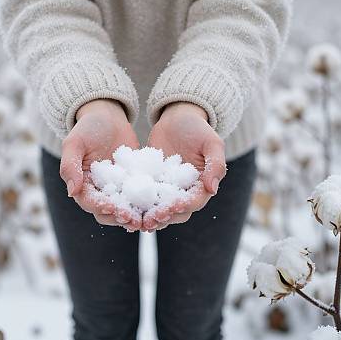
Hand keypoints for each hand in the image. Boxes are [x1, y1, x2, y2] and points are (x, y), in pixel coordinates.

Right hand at [59, 99, 141, 230]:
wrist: (108, 117)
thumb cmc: (87, 127)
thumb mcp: (75, 142)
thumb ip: (69, 166)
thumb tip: (72, 192)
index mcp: (82, 185)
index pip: (89, 202)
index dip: (101, 208)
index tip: (114, 209)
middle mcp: (99, 192)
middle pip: (107, 212)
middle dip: (120, 217)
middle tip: (134, 219)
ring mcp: (117, 189)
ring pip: (125, 208)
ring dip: (135, 215)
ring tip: (147, 218)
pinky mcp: (133, 183)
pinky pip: (140, 196)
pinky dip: (148, 203)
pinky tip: (160, 205)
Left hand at [144, 102, 226, 229]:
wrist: (176, 119)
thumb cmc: (198, 128)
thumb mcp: (211, 142)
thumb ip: (216, 164)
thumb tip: (212, 189)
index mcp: (202, 186)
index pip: (194, 202)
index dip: (184, 206)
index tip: (172, 207)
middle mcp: (185, 193)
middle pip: (176, 212)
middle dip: (164, 217)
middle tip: (150, 219)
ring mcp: (167, 190)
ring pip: (159, 210)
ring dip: (149, 217)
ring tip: (137, 220)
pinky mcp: (151, 184)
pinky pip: (144, 197)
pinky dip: (136, 205)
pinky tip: (124, 208)